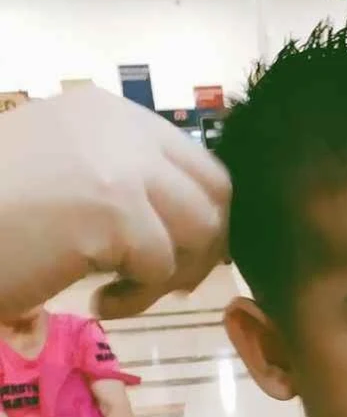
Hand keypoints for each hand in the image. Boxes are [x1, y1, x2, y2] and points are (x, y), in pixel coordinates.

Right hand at [0, 87, 228, 320]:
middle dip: (201, 246)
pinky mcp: (115, 210)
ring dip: (172, 275)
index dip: (195, 218)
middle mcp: (121, 126)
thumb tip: (187, 227)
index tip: (169, 256)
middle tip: (163, 283)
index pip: (194, 162)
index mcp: (106, 112)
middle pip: (215, 191)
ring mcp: (121, 164)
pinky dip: (138, 299)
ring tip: (122, 293)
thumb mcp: (62, 179)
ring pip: (201, 229)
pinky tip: (99, 303)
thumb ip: (119, 184)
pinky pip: (162, 268)